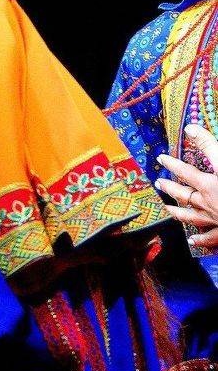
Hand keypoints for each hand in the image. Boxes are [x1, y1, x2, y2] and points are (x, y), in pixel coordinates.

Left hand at [156, 125, 217, 245]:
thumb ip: (209, 146)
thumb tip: (189, 128)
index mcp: (209, 186)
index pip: (185, 172)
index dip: (172, 164)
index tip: (161, 158)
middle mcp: (209, 204)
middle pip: (185, 195)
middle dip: (171, 189)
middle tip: (158, 183)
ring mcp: (217, 219)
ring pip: (193, 217)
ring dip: (179, 213)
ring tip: (167, 210)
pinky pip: (212, 237)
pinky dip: (201, 240)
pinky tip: (192, 242)